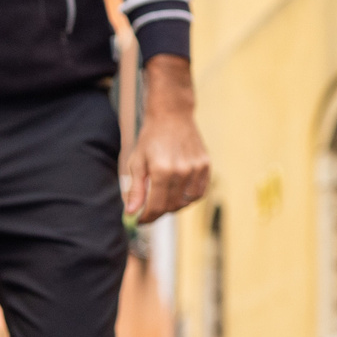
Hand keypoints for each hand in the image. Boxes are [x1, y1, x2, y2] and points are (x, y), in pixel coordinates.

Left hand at [124, 56, 208, 221]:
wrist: (172, 116)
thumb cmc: (150, 139)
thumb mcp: (136, 163)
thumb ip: (135, 190)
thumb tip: (131, 214)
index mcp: (162, 170)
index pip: (156, 207)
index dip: (146, 218)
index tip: (138, 220)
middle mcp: (182, 171)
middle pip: (170, 207)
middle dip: (157, 213)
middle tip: (148, 210)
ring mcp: (197, 168)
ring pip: (185, 202)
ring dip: (172, 206)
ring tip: (162, 198)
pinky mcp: (206, 165)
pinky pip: (199, 193)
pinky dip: (187, 198)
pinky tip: (177, 192)